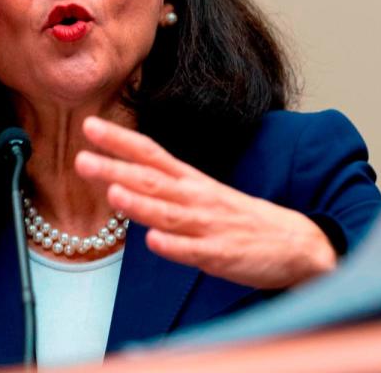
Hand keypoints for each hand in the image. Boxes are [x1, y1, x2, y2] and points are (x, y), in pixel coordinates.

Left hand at [74, 117, 334, 288]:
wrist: (299, 244)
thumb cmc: (239, 219)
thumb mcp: (200, 193)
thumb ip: (162, 186)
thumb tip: (115, 177)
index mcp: (190, 181)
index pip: (150, 153)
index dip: (119, 140)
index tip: (89, 125)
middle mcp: (196, 198)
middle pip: (151, 180)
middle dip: (115, 170)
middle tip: (81, 160)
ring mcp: (209, 226)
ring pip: (169, 213)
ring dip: (140, 203)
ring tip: (112, 193)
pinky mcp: (223, 255)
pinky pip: (195, 251)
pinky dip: (174, 246)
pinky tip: (153, 241)